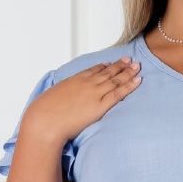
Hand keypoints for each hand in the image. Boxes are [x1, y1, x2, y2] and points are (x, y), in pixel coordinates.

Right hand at [21, 57, 141, 149]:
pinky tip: (137, 80)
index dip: (103, 67)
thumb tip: (60, 99)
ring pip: (115, 80)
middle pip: (107, 73)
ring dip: (128, 72)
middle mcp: (86, 84)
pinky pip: (118, 94)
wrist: (45, 121)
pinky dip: (129, 86)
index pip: (92, 71)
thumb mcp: (52, 97)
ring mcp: (94, 93)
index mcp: (74, 80)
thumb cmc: (44, 112)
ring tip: (137, 67)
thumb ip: (62, 95)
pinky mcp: (99, 106)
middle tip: (129, 60)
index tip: (110, 64)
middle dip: (120, 66)